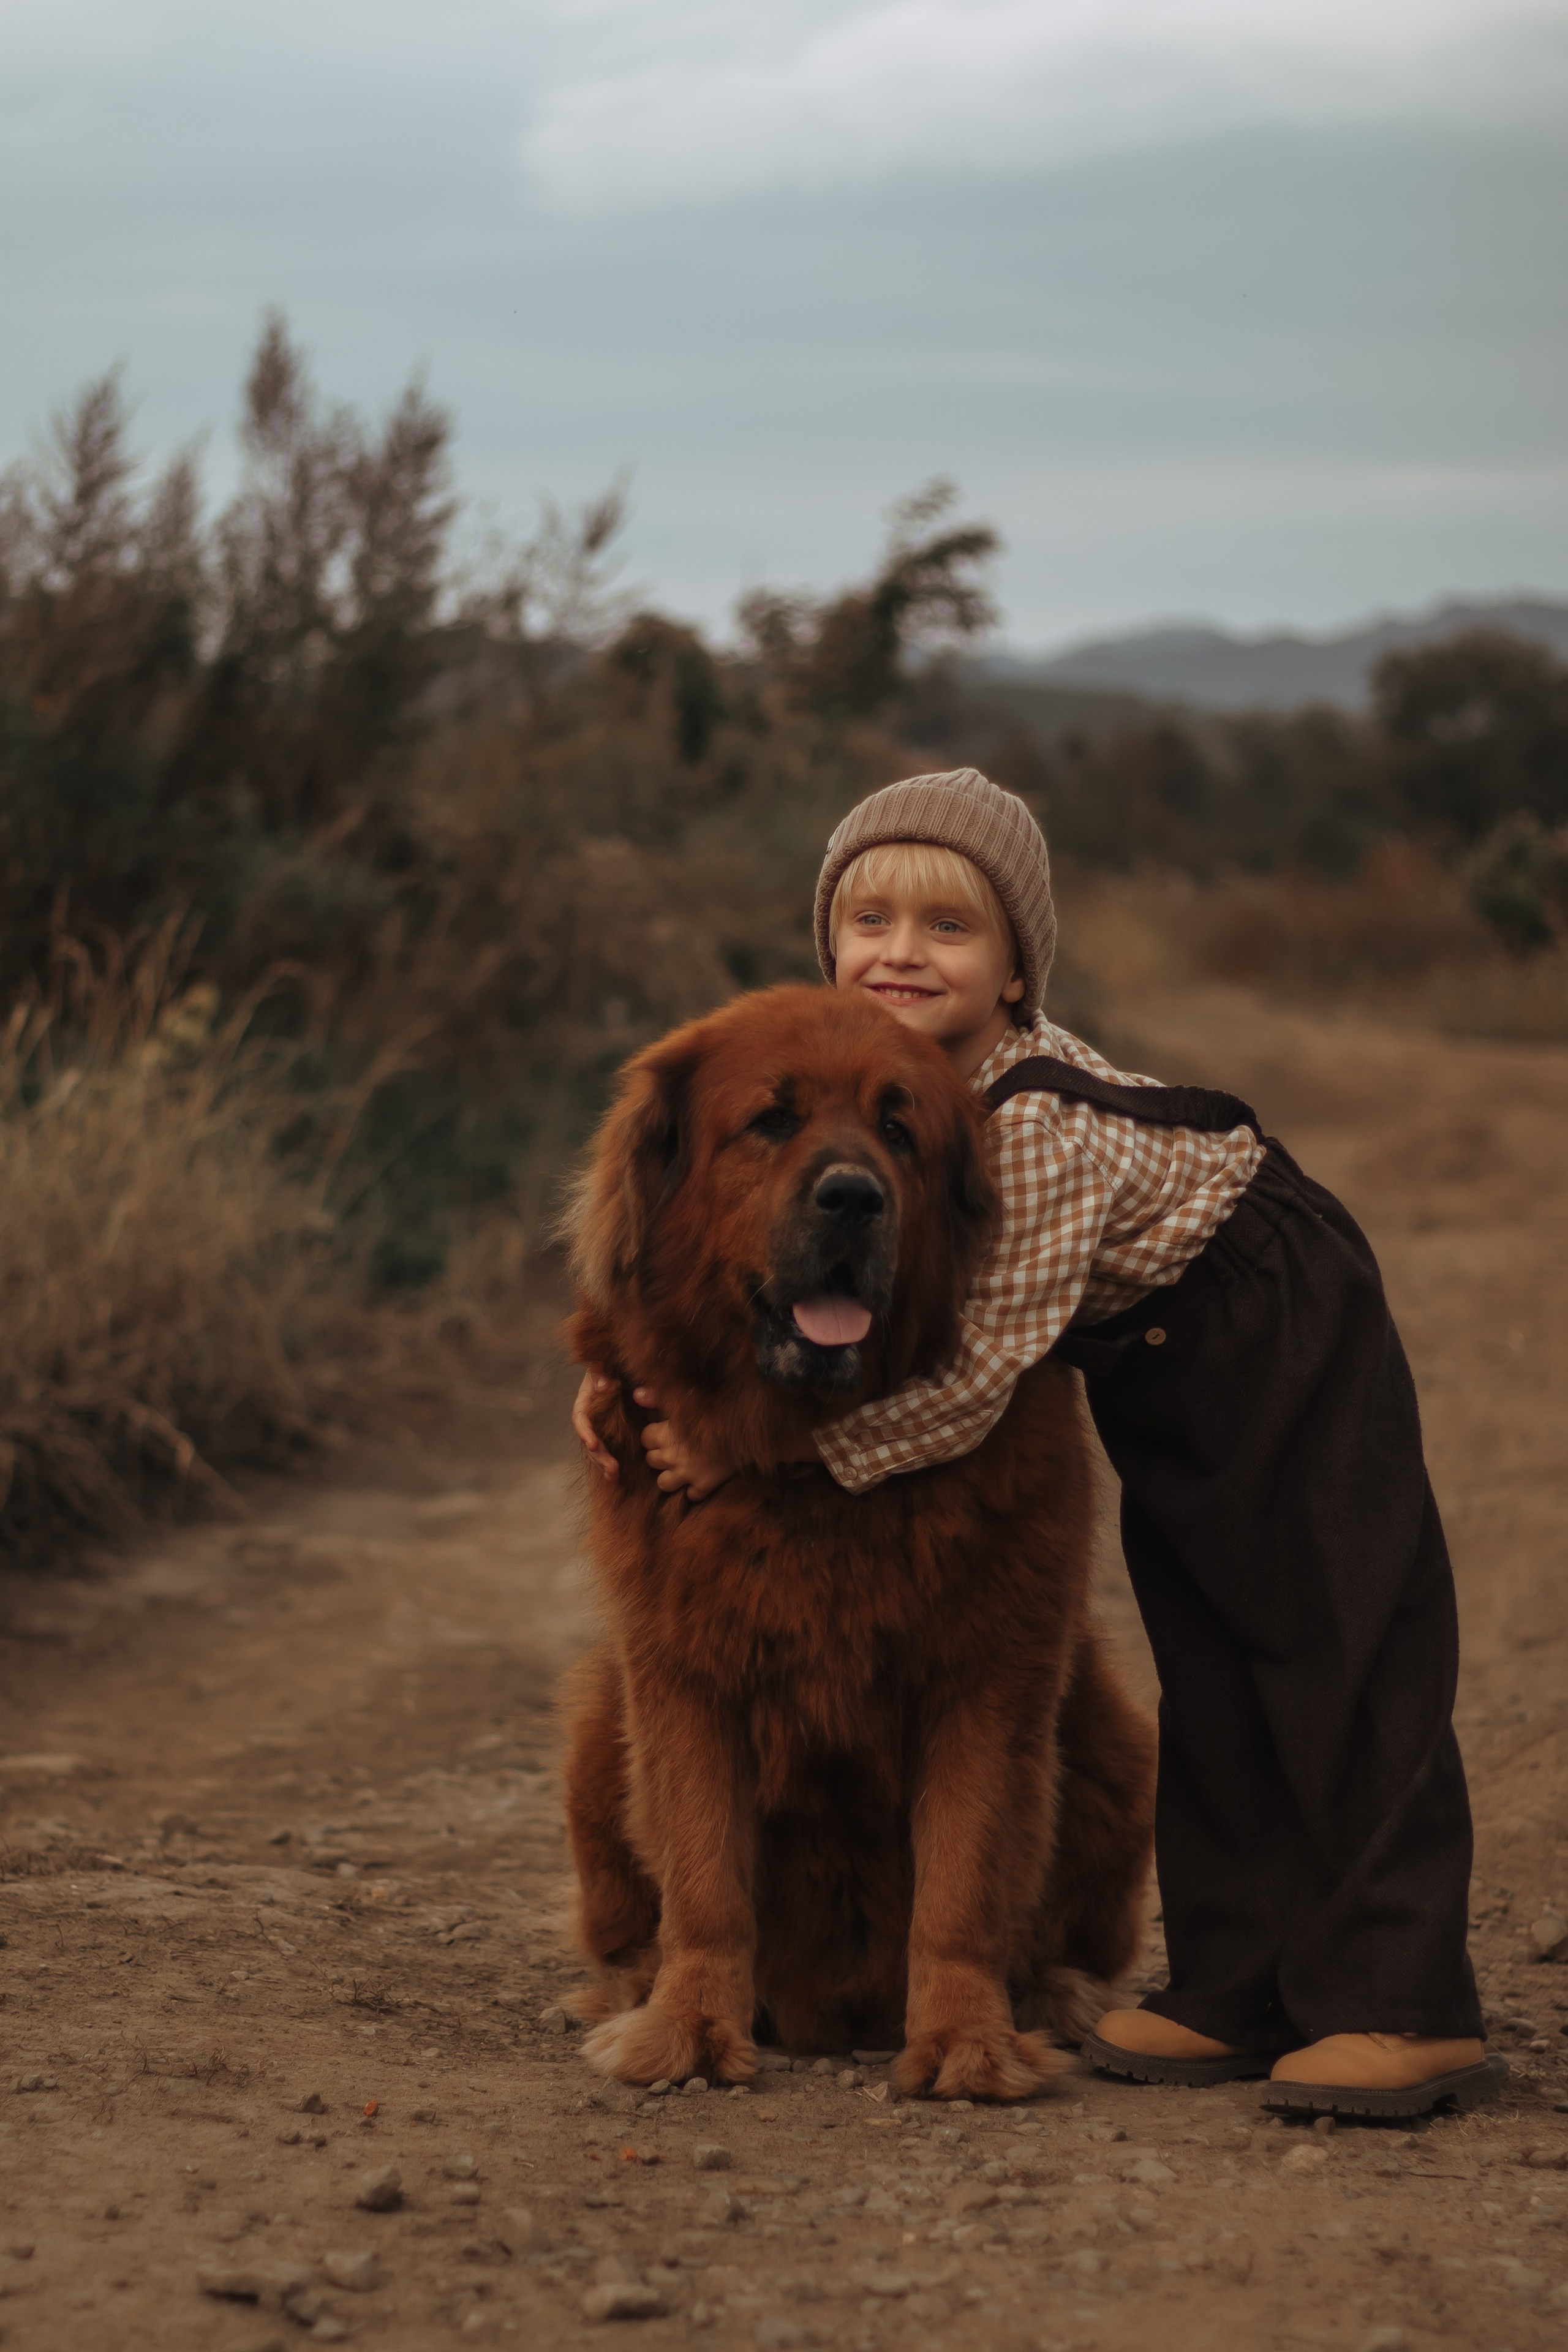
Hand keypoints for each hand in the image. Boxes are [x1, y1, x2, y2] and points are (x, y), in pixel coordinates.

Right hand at [573, 1369, 620, 1481]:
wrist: (620, 1371)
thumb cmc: (610, 1367)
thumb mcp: (603, 1367)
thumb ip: (602, 1374)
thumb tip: (603, 1386)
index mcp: (585, 1402)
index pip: (580, 1418)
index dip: (585, 1432)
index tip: (592, 1444)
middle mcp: (590, 1418)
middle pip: (590, 1440)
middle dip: (599, 1456)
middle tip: (612, 1469)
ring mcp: (600, 1428)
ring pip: (597, 1450)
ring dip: (604, 1464)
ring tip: (614, 1477)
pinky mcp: (611, 1435)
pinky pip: (608, 1452)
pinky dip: (611, 1464)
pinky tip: (616, 1477)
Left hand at [634, 1385, 735, 1501]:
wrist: (748, 1426)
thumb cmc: (716, 1409)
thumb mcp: (685, 1400)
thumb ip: (658, 1398)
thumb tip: (636, 1395)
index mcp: (665, 1435)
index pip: (645, 1438)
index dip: (653, 1434)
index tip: (664, 1431)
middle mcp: (672, 1457)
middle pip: (652, 1460)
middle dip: (659, 1455)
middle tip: (673, 1448)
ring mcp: (688, 1474)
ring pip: (664, 1483)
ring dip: (670, 1476)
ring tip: (680, 1467)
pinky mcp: (705, 1485)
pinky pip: (691, 1495)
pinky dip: (693, 1489)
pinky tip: (699, 1478)